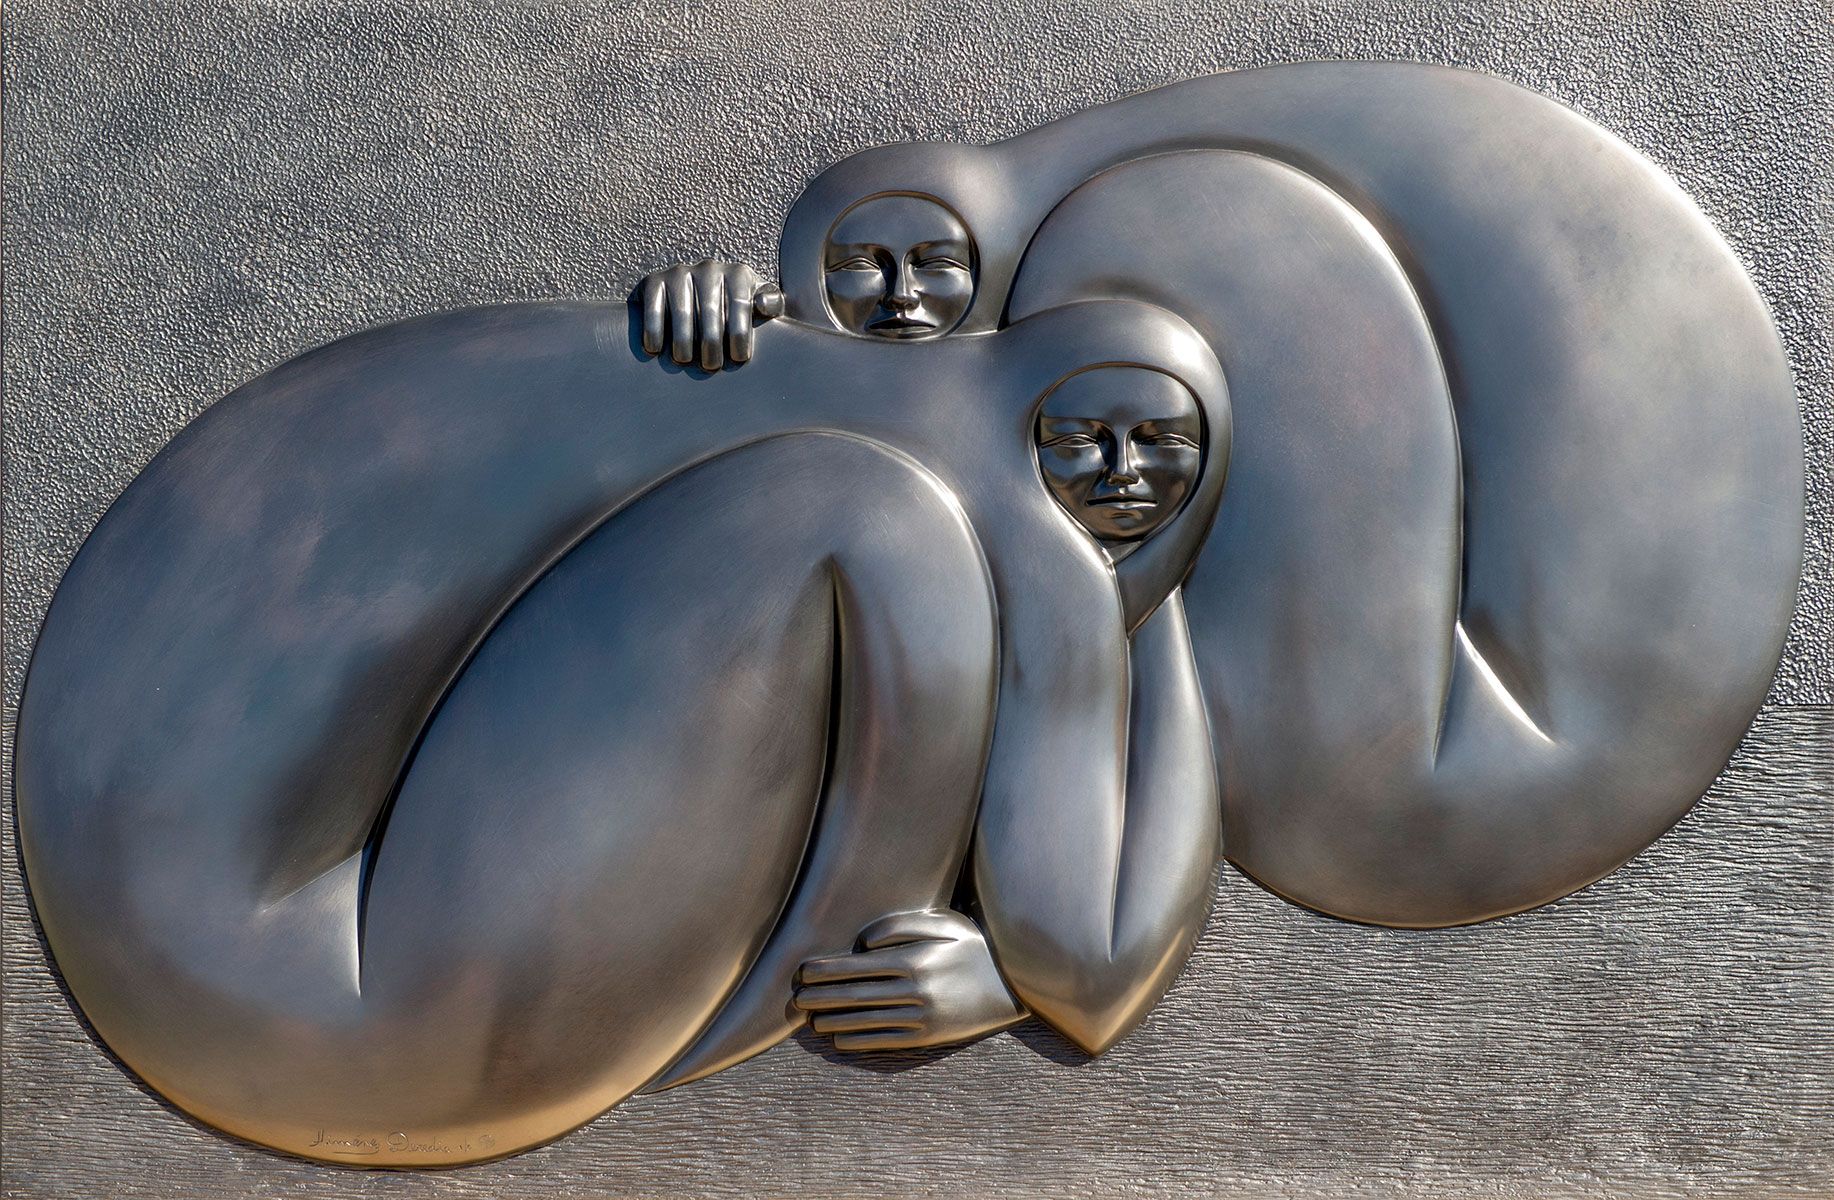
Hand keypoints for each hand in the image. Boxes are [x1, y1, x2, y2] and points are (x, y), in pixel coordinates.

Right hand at [638, 259, 783, 370]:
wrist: (694, 300)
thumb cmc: (736, 311)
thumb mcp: (760, 306)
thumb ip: (772, 304)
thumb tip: (762, 305)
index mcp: (738, 275)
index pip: (740, 306)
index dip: (740, 334)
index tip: (738, 358)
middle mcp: (709, 268)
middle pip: (710, 312)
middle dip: (711, 344)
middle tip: (711, 366)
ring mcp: (679, 273)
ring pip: (682, 313)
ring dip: (683, 342)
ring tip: (685, 360)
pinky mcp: (653, 281)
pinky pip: (653, 310)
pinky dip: (654, 331)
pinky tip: (656, 350)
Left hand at [793, 909, 1025, 1051]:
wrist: (1013, 985)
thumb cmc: (973, 945)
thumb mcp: (943, 923)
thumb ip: (900, 926)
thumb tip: (862, 944)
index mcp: (914, 959)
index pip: (857, 967)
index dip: (825, 970)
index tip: (803, 970)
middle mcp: (914, 991)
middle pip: (854, 996)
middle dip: (820, 996)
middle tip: (796, 997)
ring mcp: (920, 1018)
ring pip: (864, 1022)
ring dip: (832, 1021)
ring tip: (811, 1018)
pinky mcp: (926, 1038)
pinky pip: (883, 1041)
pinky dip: (856, 1040)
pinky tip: (838, 1036)